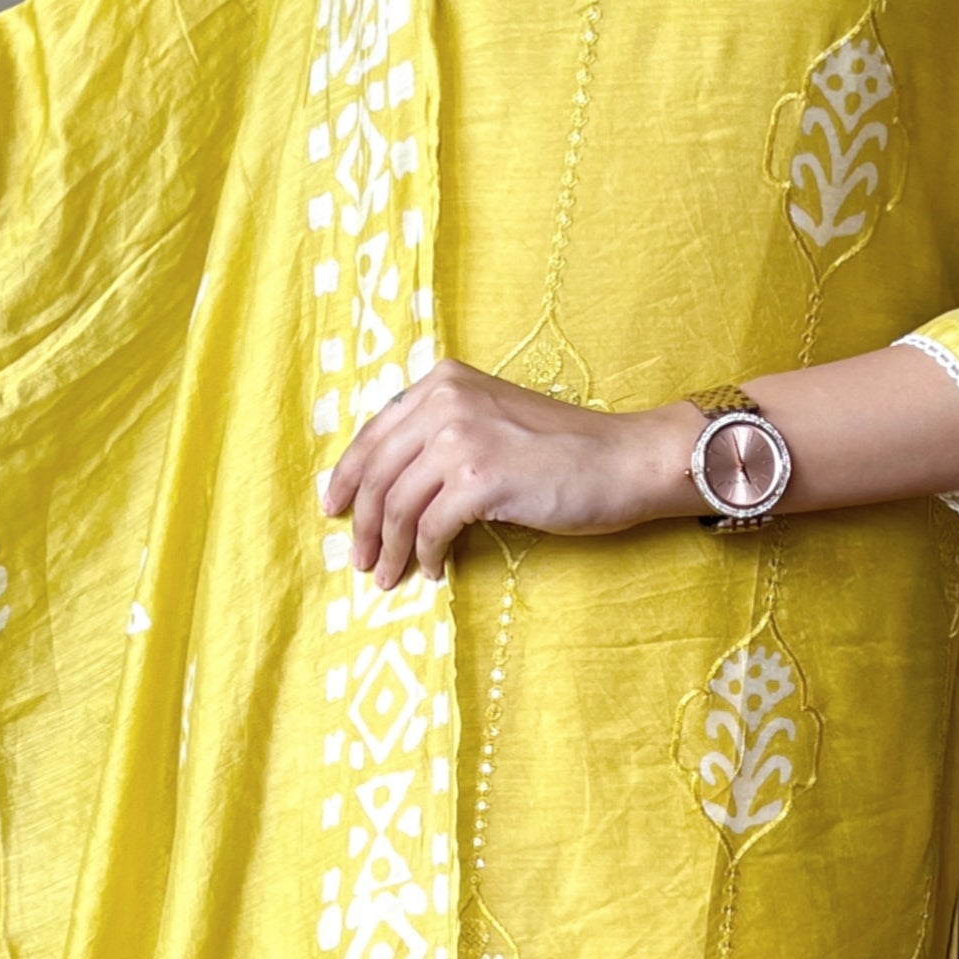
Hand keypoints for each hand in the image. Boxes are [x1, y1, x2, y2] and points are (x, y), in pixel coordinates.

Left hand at [325, 362, 701, 591]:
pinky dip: (427, 556)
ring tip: (391, 577)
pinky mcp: (478, 479)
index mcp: (443, 382)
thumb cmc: (563, 449)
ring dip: (390, 549)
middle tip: (362, 562)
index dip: (348, 477)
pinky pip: (430, 529)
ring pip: (397, 506)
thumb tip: (388, 486)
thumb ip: (442, 434)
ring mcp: (460, 438)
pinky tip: (436, 571)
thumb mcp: (491, 419)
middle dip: (363, 524)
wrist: (622, 460)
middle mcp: (445, 402)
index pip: (375, 434)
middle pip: (377, 474)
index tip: (336, 510)